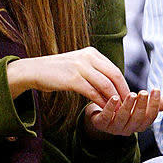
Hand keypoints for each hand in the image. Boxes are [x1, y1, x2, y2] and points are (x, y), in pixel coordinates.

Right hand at [7, 47, 130, 106]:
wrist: (33, 70)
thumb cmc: (55, 71)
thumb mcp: (77, 65)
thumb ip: (93, 70)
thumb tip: (109, 84)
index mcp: (91, 52)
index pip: (114, 69)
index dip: (123, 84)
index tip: (128, 97)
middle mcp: (88, 57)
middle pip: (114, 75)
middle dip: (123, 91)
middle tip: (129, 105)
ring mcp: (80, 67)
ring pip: (105, 84)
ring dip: (114, 99)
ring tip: (119, 110)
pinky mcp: (72, 79)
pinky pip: (92, 92)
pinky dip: (101, 101)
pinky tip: (104, 109)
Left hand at [84, 88, 162, 138]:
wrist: (99, 115)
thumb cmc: (122, 109)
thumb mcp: (138, 106)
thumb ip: (154, 104)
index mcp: (139, 125)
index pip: (150, 117)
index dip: (154, 104)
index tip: (156, 90)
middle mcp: (128, 129)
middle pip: (137, 119)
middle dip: (141, 105)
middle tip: (143, 92)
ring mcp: (114, 128)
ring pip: (122, 118)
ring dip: (128, 106)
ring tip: (132, 94)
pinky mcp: (100, 124)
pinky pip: (106, 117)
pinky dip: (110, 107)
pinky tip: (114, 97)